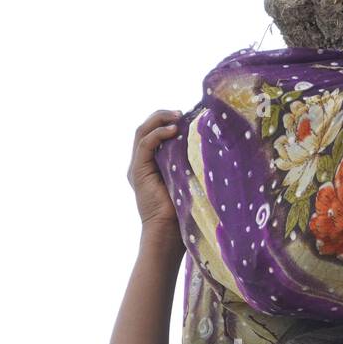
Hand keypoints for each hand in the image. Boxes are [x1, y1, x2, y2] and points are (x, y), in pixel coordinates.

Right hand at [129, 109, 183, 230]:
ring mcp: (137, 166)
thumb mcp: (187, 178)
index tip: (187, 117)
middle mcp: (141, 163)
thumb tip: (205, 143)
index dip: (167, 121)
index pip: (154, 133)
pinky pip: (145, 144)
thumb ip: (187, 160)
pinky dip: (158, 133)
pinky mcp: (137, 170)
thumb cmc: (183, 210)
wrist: (168, 231)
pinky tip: (173, 130)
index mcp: (152, 164)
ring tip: (178, 116)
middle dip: (162, 116)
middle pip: (146, 128)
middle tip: (181, 113)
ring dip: (160, 120)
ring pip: (142, 131)